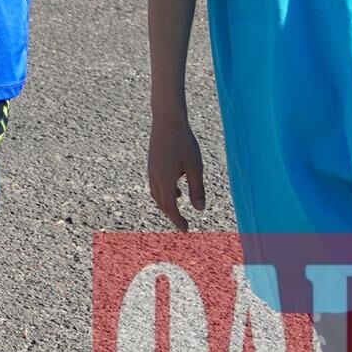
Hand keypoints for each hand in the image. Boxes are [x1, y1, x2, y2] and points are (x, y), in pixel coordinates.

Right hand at [147, 116, 207, 230]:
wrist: (167, 121)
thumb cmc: (184, 143)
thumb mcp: (195, 167)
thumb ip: (197, 189)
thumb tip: (200, 209)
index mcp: (165, 180)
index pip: (170, 207)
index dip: (178, 220)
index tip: (186, 230)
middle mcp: (155, 177)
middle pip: (161, 203)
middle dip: (172, 214)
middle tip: (183, 223)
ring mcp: (151, 170)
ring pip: (157, 193)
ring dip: (167, 202)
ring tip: (179, 205)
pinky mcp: (152, 163)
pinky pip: (156, 184)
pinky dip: (165, 191)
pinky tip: (176, 187)